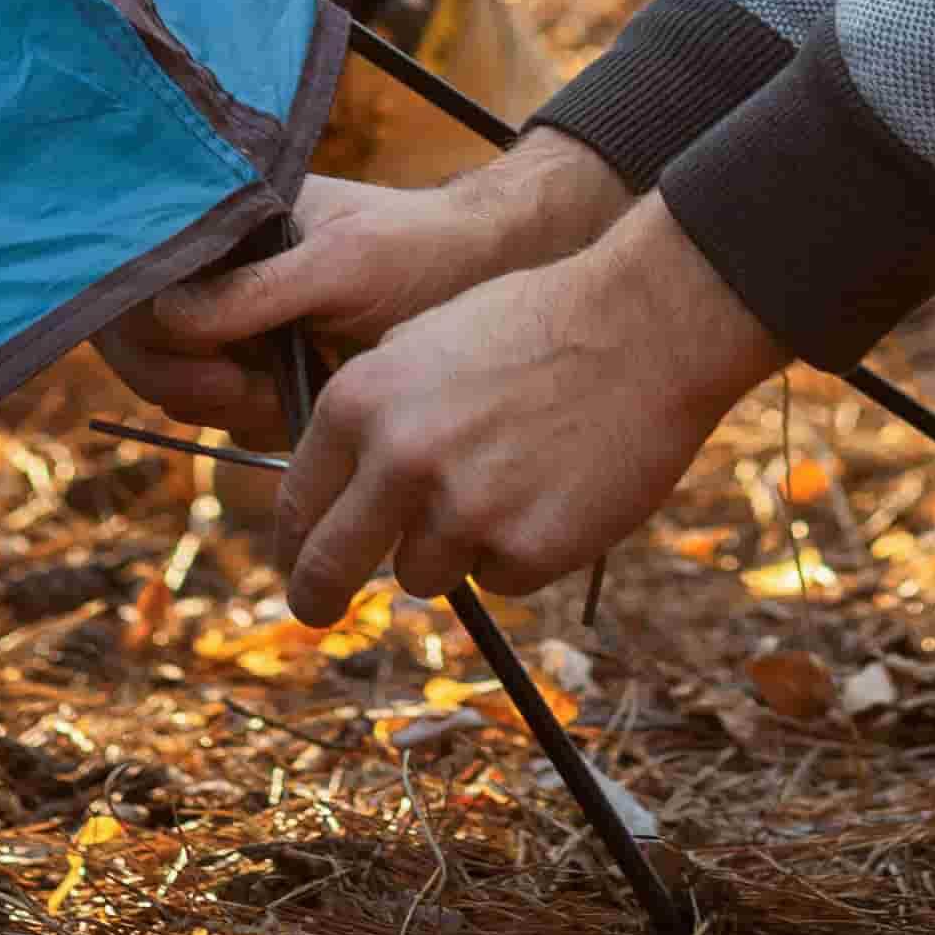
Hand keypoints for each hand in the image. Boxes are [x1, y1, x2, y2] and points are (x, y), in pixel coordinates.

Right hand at [101, 139, 632, 437]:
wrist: (497, 276)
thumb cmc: (425, 250)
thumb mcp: (343, 264)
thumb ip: (254, 290)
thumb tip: (164, 316)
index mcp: (223, 221)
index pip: (131, 280)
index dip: (150, 340)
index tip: (221, 371)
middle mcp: (219, 267)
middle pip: (146, 345)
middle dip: (195, 383)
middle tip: (260, 397)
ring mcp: (242, 317)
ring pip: (189, 386)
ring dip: (233, 407)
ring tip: (298, 395)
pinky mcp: (270, 362)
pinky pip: (232, 409)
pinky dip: (262, 421)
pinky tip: (309, 406)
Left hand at [271, 196, 781, 615]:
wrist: (641, 327)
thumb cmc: (534, 324)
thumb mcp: (422, 343)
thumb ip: (372, 414)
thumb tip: (338, 483)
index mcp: (360, 402)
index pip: (298, 502)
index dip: (293, 543)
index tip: (299, 565)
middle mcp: (399, 460)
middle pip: (330, 566)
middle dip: (317, 596)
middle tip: (317, 611)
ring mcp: (464, 511)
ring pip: (422, 574)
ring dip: (449, 550)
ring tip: (505, 483)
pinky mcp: (526, 550)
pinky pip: (499, 577)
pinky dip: (518, 551)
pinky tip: (551, 492)